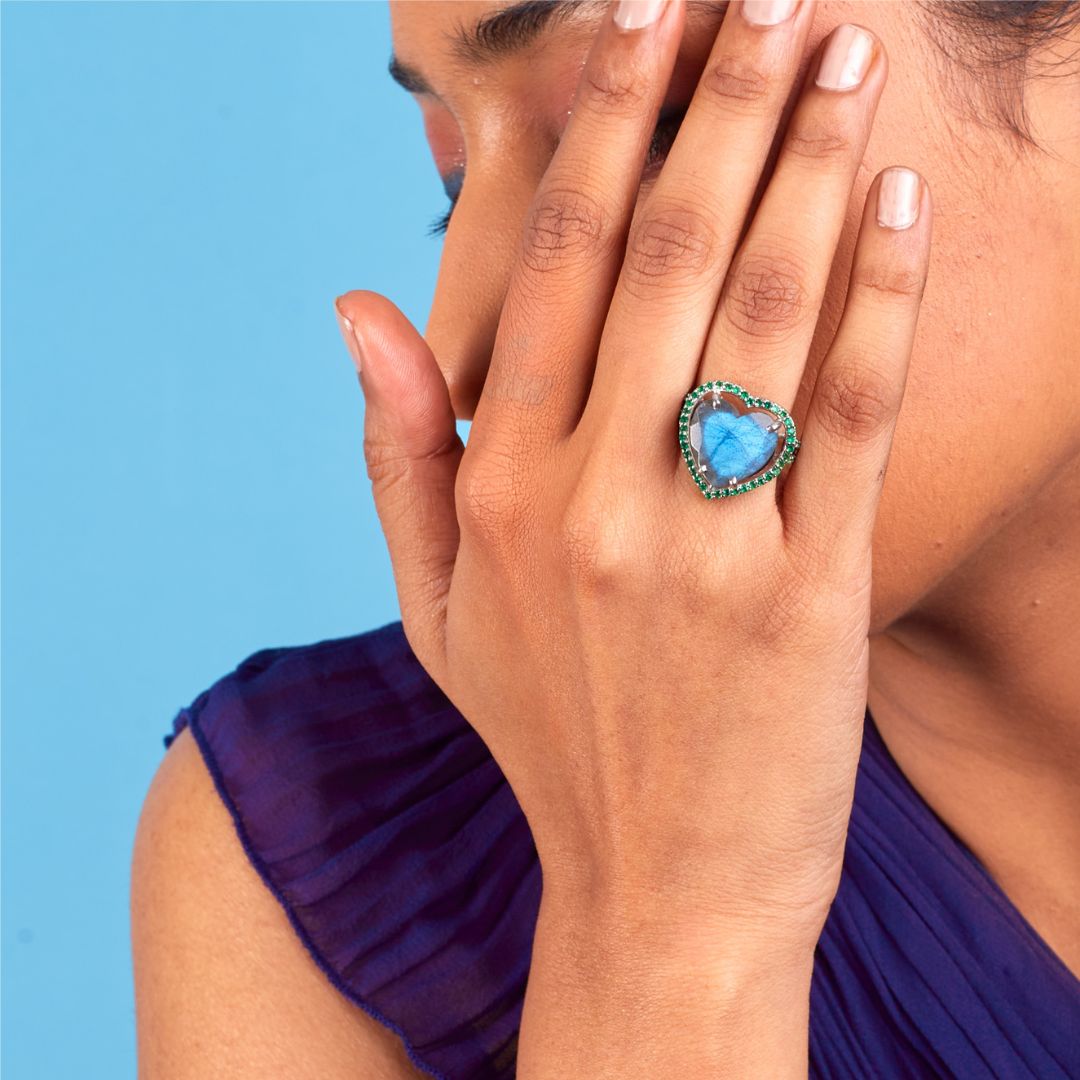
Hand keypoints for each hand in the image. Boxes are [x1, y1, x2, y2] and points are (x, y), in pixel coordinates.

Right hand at [337, 0, 928, 961]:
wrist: (661, 887)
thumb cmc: (551, 737)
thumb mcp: (434, 608)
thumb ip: (395, 453)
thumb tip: (358, 308)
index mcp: (500, 490)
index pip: (555, 266)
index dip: (602, 129)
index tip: (639, 24)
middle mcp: (592, 500)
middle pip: (665, 255)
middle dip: (718, 103)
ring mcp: (705, 545)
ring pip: (760, 310)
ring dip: (808, 166)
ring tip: (841, 55)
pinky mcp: (810, 592)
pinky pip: (847, 413)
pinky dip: (878, 300)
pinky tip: (899, 203)